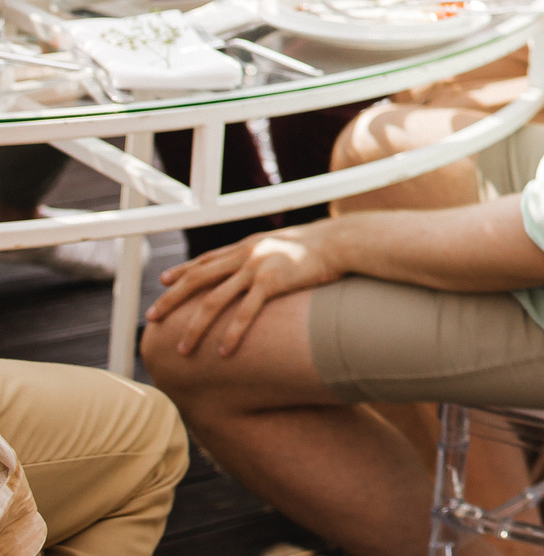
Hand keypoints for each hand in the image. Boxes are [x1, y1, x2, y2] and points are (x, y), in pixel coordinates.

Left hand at [147, 221, 346, 356]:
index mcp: (247, 246)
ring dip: (195, 327)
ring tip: (183, 350)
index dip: (183, 271)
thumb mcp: (285, 244)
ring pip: (214, 300)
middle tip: (151, 317)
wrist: (343, 241)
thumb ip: (267, 255)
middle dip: (172, 299)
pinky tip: (222, 352)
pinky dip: (231, 333)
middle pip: (198, 279)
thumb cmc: (320, 247)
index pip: (206, 259)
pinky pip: (245, 312)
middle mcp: (245, 255)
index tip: (163, 281)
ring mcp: (257, 268)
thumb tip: (262, 267)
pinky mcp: (272, 283)